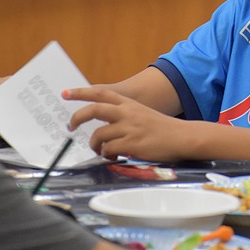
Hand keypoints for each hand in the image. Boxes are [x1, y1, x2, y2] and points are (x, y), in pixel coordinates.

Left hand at [64, 85, 193, 161]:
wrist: (183, 137)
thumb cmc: (164, 129)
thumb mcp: (143, 115)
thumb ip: (124, 117)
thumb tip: (105, 127)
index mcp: (129, 104)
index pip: (101, 93)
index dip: (81, 92)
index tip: (66, 93)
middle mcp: (127, 113)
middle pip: (94, 110)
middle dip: (77, 118)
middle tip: (70, 127)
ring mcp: (129, 128)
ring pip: (99, 135)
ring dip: (95, 145)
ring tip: (101, 151)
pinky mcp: (132, 144)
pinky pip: (108, 150)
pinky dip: (107, 155)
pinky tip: (114, 157)